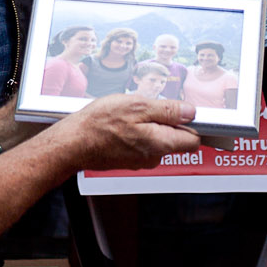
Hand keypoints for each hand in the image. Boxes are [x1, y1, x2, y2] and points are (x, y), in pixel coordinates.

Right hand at [57, 94, 200, 171]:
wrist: (73, 143)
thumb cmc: (99, 124)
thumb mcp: (137, 106)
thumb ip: (167, 110)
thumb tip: (190, 111)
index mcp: (161, 144)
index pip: (193, 139)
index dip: (191, 123)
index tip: (182, 110)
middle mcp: (154, 157)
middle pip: (176, 139)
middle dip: (167, 121)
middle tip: (147, 108)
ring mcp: (141, 160)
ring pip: (158, 139)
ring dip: (149, 125)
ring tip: (129, 116)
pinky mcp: (129, 159)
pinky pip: (143, 143)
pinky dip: (136, 132)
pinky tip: (121, 125)